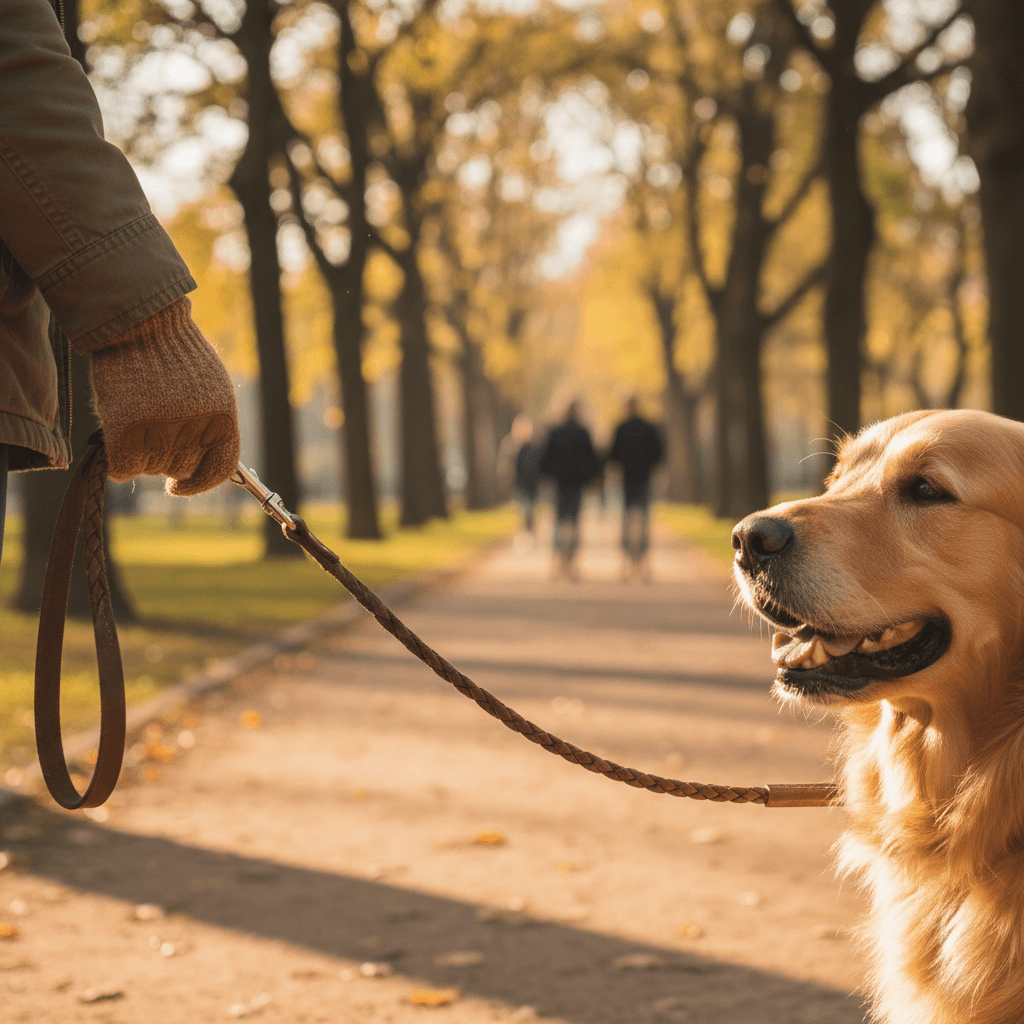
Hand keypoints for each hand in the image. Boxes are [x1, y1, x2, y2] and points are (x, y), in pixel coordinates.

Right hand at [89, 297, 239, 495]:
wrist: (143, 323)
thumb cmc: (178, 353)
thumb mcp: (213, 388)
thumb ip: (214, 426)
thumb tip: (209, 464)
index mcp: (223, 420)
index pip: (219, 469)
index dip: (199, 483)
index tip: (180, 487)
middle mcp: (196, 430)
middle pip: (180, 469)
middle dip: (165, 457)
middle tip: (151, 430)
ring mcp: (161, 432)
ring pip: (150, 469)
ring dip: (140, 452)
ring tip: (137, 417)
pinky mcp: (126, 429)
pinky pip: (122, 467)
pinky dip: (117, 459)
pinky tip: (116, 436)